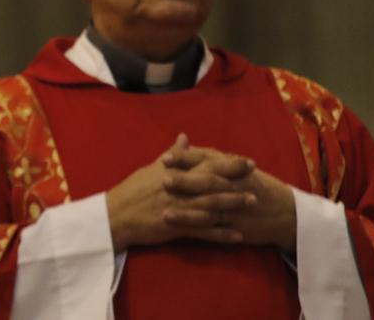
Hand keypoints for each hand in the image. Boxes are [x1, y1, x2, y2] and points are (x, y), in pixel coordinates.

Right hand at [107, 134, 255, 250]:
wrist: (116, 215)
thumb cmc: (133, 190)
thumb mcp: (151, 168)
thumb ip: (173, 154)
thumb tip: (185, 137)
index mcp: (174, 171)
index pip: (205, 163)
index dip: (227, 163)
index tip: (247, 161)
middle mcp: (178, 187)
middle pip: (211, 182)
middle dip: (235, 181)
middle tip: (257, 180)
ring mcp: (178, 207)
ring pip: (210, 205)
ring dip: (233, 205)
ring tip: (253, 204)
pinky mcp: (176, 227)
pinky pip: (203, 232)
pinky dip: (221, 234)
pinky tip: (237, 236)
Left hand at [161, 139, 297, 251]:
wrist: (285, 212)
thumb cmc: (254, 183)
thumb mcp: (234, 166)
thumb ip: (207, 155)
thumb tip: (182, 143)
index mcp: (233, 168)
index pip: (207, 160)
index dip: (186, 159)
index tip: (164, 157)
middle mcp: (236, 186)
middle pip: (209, 182)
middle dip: (187, 182)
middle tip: (163, 180)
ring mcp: (237, 208)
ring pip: (211, 209)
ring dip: (189, 213)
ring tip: (166, 213)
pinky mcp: (238, 228)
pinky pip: (218, 231)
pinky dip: (202, 232)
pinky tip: (185, 233)